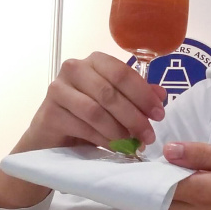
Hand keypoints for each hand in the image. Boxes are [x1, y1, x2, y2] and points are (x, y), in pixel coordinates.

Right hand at [26, 53, 166, 150]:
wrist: (52, 136)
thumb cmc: (87, 116)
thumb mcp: (116, 104)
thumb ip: (137, 96)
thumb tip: (161, 94)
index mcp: (94, 61)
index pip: (122, 73)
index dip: (143, 95)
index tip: (159, 115)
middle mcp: (74, 69)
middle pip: (110, 92)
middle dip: (134, 117)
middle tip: (148, 136)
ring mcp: (58, 89)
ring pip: (96, 111)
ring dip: (118, 131)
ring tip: (132, 145)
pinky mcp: (49, 112)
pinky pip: (82, 127)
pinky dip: (102, 139)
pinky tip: (113, 148)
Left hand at [162, 142, 210, 209]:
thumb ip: (203, 154)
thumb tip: (168, 150)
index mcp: (203, 192)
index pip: (159, 182)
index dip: (156, 169)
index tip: (160, 156)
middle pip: (159, 200)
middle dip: (159, 183)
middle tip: (174, 165)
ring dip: (168, 196)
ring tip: (185, 179)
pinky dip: (178, 207)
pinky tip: (195, 194)